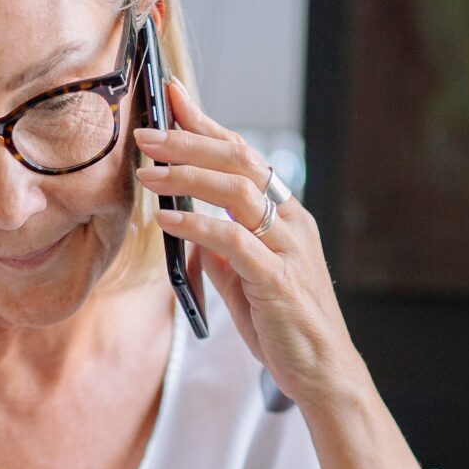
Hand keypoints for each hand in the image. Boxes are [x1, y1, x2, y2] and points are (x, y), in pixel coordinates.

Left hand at [133, 80, 357, 412]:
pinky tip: (167, 219)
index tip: (173, 96)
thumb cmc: (284, 327)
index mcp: (287, 216)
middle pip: (239, 161)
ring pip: (238, 191)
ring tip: (147, 173)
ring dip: (187, 176)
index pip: (244, 155)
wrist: (322, 372)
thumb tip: (189, 223)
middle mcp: (292, 222)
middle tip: (146, 133)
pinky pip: (233, 239)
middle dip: (189, 140)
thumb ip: (223, 248)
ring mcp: (288, 248)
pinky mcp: (277, 279)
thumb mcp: (247, 279)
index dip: (207, 123)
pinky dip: (197, 224)